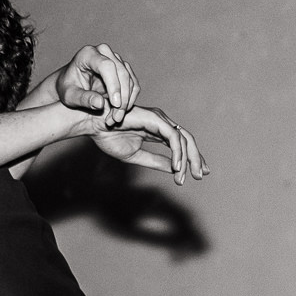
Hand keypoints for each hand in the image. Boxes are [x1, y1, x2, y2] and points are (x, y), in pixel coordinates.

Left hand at [56, 44, 138, 127]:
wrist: (70, 84)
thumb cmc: (67, 88)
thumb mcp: (69, 96)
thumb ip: (83, 99)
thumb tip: (100, 104)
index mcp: (87, 54)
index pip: (106, 66)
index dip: (113, 85)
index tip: (115, 104)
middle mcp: (103, 52)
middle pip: (121, 72)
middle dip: (122, 97)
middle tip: (116, 117)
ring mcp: (115, 58)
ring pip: (129, 79)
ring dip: (127, 100)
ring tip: (116, 118)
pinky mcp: (122, 67)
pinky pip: (132, 83)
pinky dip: (130, 98)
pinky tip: (121, 111)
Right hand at [82, 105, 208, 185]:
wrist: (94, 126)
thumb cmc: (109, 137)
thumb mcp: (136, 155)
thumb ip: (155, 161)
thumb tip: (173, 169)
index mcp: (158, 130)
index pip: (181, 144)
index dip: (190, 158)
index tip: (196, 173)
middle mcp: (162, 123)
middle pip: (187, 140)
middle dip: (196, 158)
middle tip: (201, 175)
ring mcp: (160, 120)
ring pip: (183, 139)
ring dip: (186, 159)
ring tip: (183, 176)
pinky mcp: (156, 120)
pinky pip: (173, 137)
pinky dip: (177, 152)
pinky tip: (176, 166)